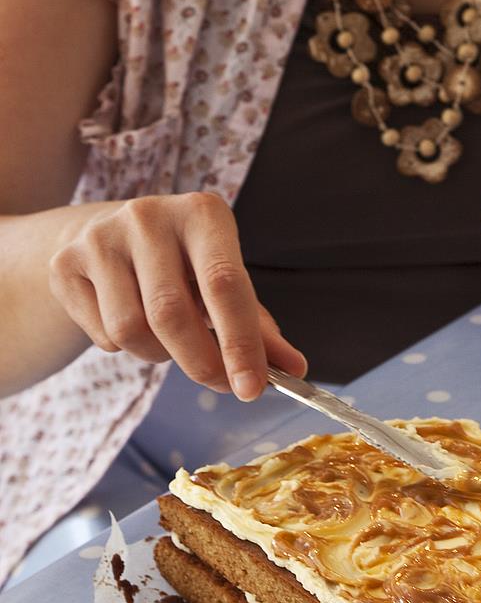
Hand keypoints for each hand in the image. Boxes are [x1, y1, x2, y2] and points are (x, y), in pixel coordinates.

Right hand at [47, 192, 306, 399]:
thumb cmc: (183, 264)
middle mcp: (149, 216)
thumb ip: (258, 326)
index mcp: (202, 212)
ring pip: (131, 330)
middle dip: (201, 363)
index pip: (224, 284)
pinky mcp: (65, 264)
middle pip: (172, 313)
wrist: (106, 234)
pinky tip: (130, 319)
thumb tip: (294, 370)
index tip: (253, 389)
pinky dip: (124, 347)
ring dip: (158, 355)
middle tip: (220, 384)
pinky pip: (102, 335)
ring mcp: (101, 237)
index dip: (240, 342)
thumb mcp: (223, 281)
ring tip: (168, 340)